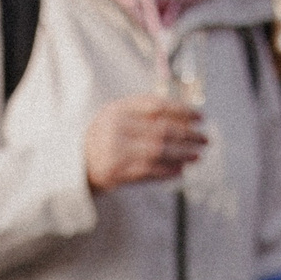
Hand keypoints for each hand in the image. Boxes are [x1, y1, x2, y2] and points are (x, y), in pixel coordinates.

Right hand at [83, 93, 204, 191]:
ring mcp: (116, 151)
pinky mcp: (117, 173)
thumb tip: (185, 117)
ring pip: (158, 152)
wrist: (75, 163)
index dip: (183, 111)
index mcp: (118, 109)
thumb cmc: (103, 137)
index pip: (157, 106)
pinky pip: (150, 171)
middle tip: (205, 139)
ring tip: (197, 154)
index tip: (201, 117)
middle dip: (188, 135)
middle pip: (162, 130)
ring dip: (182, 154)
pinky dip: (168, 171)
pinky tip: (181, 170)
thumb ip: (144, 112)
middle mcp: (117, 128)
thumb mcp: (118, 116)